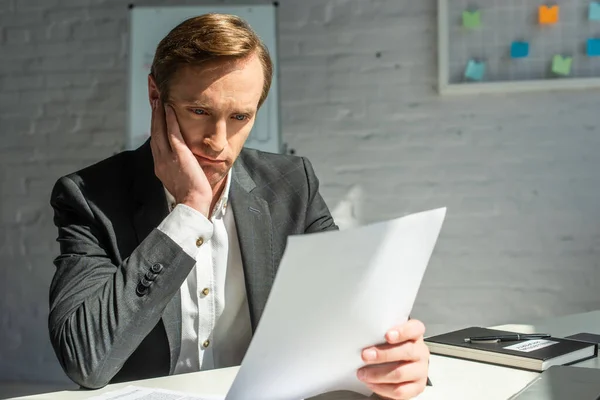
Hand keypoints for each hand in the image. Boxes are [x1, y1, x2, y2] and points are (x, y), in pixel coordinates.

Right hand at [150, 99, 212, 216]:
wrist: (193, 204)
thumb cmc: (191, 195)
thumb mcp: (180, 179)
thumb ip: (178, 167)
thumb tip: (184, 159)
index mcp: (160, 165)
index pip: (155, 140)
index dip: (155, 125)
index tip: (155, 113)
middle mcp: (160, 159)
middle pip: (153, 131)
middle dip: (153, 114)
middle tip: (153, 98)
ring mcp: (167, 157)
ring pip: (159, 129)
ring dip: (158, 112)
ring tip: (158, 98)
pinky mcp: (178, 155)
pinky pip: (172, 133)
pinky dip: (169, 119)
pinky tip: (169, 107)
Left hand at [357, 319, 428, 399]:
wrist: (394, 372)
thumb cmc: (389, 350)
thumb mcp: (385, 338)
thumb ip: (379, 335)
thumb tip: (361, 336)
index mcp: (414, 335)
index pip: (415, 328)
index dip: (403, 331)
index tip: (387, 335)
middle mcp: (420, 352)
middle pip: (407, 351)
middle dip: (383, 354)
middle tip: (365, 355)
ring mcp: (421, 371)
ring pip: (401, 373)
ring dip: (378, 374)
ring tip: (362, 373)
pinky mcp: (417, 387)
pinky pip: (400, 391)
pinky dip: (382, 388)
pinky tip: (371, 383)